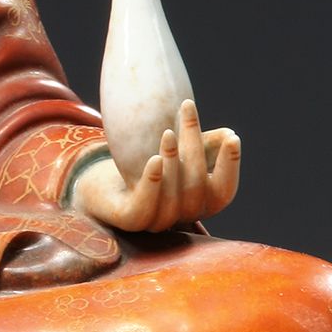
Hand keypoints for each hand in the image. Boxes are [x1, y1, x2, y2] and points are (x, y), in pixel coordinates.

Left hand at [66, 100, 240, 232]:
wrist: (98, 183)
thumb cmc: (143, 165)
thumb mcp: (177, 151)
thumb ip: (203, 146)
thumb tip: (229, 135)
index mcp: (198, 204)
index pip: (224, 191)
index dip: (230, 167)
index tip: (233, 138)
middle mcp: (180, 218)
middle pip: (197, 187)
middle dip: (195, 146)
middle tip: (187, 108)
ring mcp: (155, 222)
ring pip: (174, 198)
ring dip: (174, 162)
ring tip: (168, 133)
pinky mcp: (129, 221)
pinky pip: (144, 207)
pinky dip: (152, 183)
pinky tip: (154, 159)